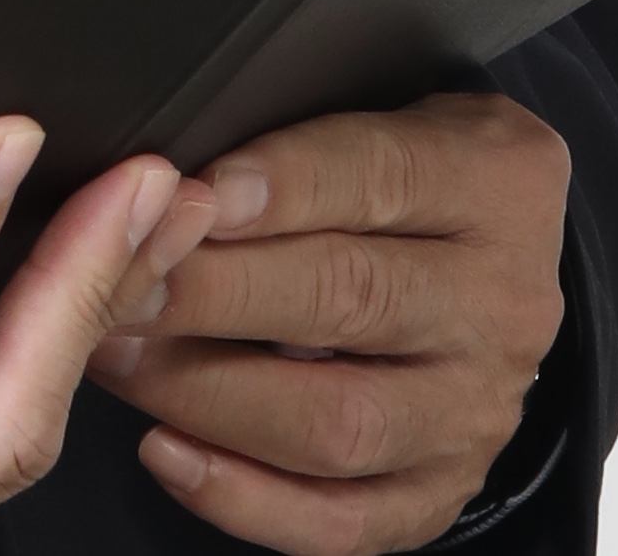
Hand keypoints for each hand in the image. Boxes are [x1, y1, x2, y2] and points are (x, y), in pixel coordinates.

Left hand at [84, 92, 569, 551]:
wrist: (498, 254)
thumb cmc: (407, 169)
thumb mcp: (386, 104)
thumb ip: (298, 127)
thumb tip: (172, 170)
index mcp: (494, 187)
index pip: (378, 177)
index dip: (276, 185)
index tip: (187, 193)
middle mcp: (499, 308)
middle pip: (350, 301)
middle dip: (215, 293)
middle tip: (119, 281)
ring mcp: (476, 414)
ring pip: (340, 422)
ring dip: (210, 392)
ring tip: (119, 353)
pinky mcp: (443, 491)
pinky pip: (343, 520)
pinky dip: (246, 497)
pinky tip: (167, 451)